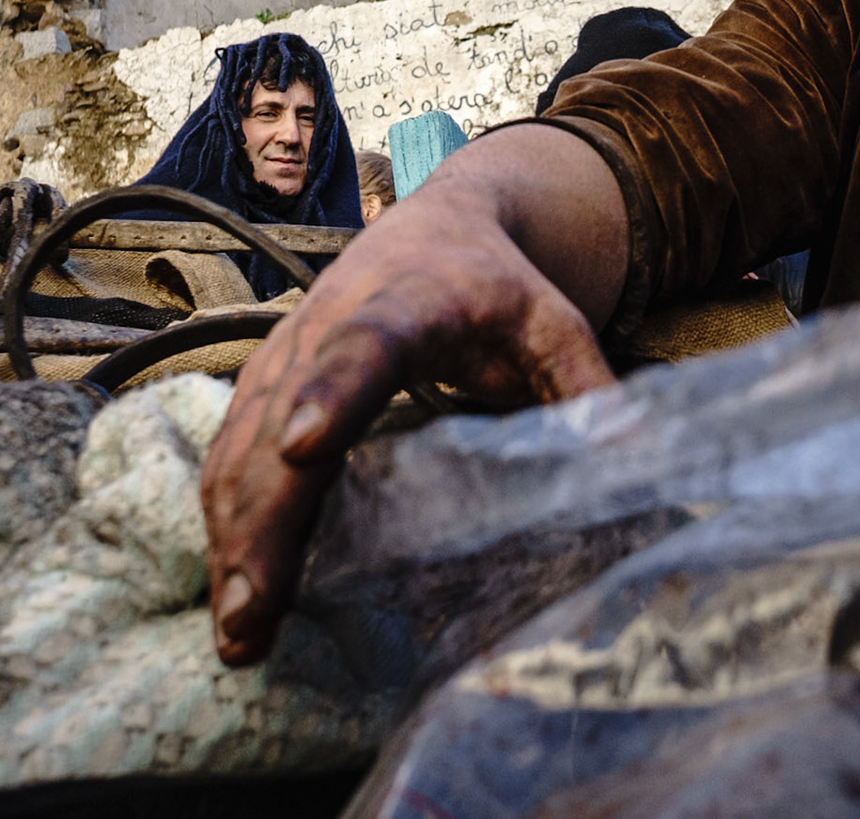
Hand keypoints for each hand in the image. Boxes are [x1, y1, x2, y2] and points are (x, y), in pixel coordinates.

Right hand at [200, 175, 617, 665]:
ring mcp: (285, 355)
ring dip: (233, 539)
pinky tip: (233, 589)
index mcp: (408, 305)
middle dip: (264, 520)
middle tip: (252, 611)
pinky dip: (225, 521)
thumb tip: (634, 462)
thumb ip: (585, 387)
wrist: (434, 228)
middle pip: (281, 423)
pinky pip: (230, 455)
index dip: (332, 396)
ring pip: (242, 448)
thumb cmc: (498, 286)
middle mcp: (328, 326)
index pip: (365, 349)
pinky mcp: (263, 383)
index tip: (306, 448)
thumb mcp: (554, 322)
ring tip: (237, 631)